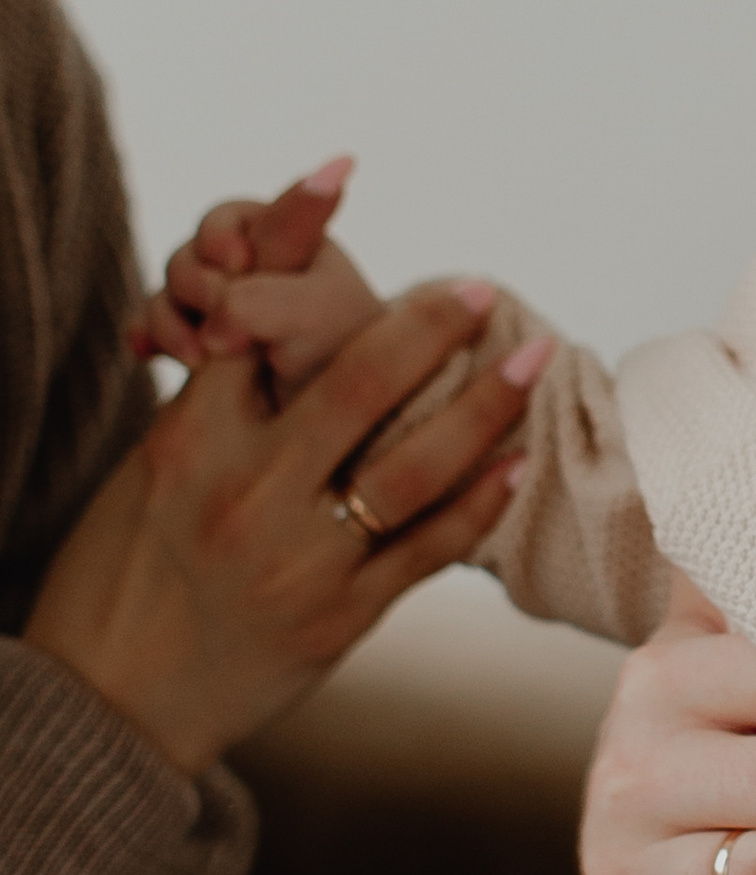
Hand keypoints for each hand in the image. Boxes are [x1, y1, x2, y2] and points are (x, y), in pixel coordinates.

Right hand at [28, 283, 541, 776]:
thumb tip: (261, 341)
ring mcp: (298, 557)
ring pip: (411, 465)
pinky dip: (476, 502)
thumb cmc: (120, 577)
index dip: (294, 235)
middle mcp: (246, 490)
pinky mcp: (339, 616)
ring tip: (530, 360)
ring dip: (481, 406)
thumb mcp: (145, 477)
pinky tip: (514, 464)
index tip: (336, 171)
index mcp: (188, 437)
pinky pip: (426, 548)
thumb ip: (212, 413)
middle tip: (480, 287)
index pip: (253, 314)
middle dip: (427, 326)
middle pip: (354, 382)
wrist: (105, 703)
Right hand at [140, 158, 385, 393]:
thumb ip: (260, 302)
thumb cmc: (347, 359)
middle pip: (190, 255)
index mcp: (287, 241)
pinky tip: (145, 352)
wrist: (347, 428)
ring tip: (197, 360)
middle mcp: (252, 269)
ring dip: (170, 320)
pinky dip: (148, 336)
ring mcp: (221, 306)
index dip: (221, 237)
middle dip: (196, 286)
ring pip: (168, 292)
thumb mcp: (316, 317)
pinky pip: (152, 327)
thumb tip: (209, 327)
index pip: (232, 218)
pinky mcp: (199, 344)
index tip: (238, 262)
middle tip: (223, 328)